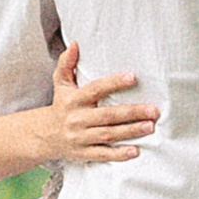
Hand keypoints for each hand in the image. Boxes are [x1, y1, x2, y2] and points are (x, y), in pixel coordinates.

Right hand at [41, 43, 158, 166]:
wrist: (44, 135)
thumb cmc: (61, 105)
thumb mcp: (60, 83)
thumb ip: (67, 63)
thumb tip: (76, 44)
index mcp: (74, 100)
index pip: (96, 89)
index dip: (114, 83)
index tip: (133, 77)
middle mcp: (77, 119)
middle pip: (108, 116)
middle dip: (132, 113)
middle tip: (153, 110)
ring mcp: (80, 138)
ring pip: (108, 135)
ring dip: (131, 131)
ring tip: (150, 126)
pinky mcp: (84, 153)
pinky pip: (103, 154)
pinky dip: (119, 155)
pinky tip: (135, 151)